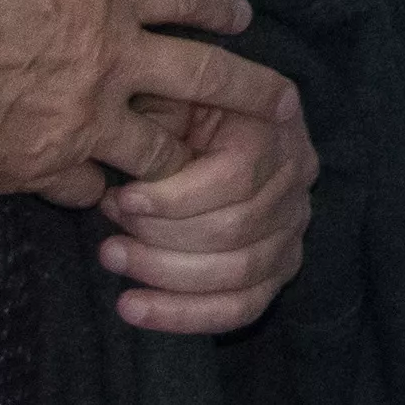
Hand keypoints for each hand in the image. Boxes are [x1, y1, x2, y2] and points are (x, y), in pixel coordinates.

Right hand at [0, 0, 299, 205]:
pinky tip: (101, 194)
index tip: (243, 16)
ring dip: (177, 157)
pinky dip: (99, 192)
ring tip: (196, 165)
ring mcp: (83, 120)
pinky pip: (90, 189)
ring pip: (158, 150)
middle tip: (285, 106)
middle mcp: (109, 59)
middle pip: (205, 80)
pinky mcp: (46, 168)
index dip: (218, 2)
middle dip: (251, 92)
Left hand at [98, 74, 316, 334]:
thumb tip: (133, 172)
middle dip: (161, 240)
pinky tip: (134, 309)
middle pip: (236, 229)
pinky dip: (185, 315)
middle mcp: (296, 174)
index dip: (174, 197)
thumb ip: (157, 123)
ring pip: (239, 272)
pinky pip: (242, 307)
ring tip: (113, 259)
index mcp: (275, 122)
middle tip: (108, 238)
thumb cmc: (176, 101)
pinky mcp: (281, 265)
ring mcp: (294, 224)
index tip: (119, 200)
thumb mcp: (166, 90)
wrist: (207, 117)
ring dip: (165, 275)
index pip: (236, 177)